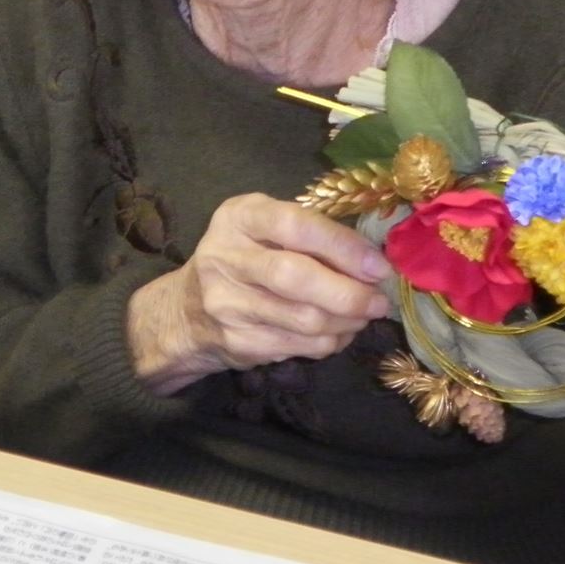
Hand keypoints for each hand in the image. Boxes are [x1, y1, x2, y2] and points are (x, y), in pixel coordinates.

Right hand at [128, 192, 389, 395]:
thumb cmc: (244, 257)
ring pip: (303, 318)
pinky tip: (339, 332)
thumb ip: (310, 233)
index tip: (378, 266)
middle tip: (378, 301)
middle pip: (296, 277)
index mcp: (239, 217)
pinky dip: (330, 341)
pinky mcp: (237, 341)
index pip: (295, 226)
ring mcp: (227, 303)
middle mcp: (226, 257)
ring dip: (346, 321)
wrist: (186, 310)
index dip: (342, 247)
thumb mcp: (264, 228)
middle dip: (349, 293)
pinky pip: (299, 346)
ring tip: (364, 315)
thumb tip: (372, 260)